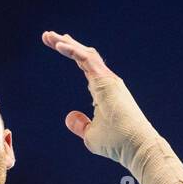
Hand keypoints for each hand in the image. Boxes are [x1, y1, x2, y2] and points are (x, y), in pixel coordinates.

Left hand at [42, 30, 156, 167]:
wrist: (135, 147)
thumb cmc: (117, 144)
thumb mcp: (90, 135)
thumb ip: (80, 124)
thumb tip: (69, 116)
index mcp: (102, 90)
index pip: (84, 66)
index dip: (70, 53)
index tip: (54, 45)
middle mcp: (106, 81)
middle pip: (83, 56)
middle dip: (65, 44)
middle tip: (48, 35)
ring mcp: (108, 79)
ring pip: (85, 54)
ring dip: (66, 44)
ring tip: (49, 36)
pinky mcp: (107, 81)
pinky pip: (87, 60)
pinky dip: (73, 51)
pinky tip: (58, 45)